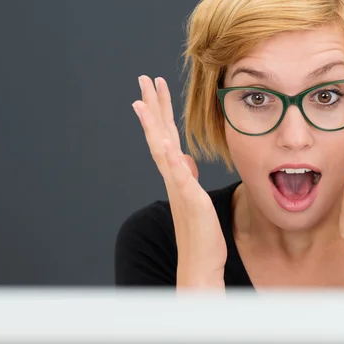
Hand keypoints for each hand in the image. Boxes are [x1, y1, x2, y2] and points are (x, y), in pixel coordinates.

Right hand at [132, 75, 226, 288]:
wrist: (200, 264)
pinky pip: (176, 175)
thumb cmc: (201, 233)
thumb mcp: (195, 196)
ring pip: (160, 149)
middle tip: (144, 78)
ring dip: (152, 124)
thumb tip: (183, 158)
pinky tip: (163, 140)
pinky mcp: (188, 199)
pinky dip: (168, 157)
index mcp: (176, 173)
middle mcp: (172, 176)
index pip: (165, 134)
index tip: (155, 88)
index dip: (160, 110)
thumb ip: (186, 176)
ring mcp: (177, 187)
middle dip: (153, 105)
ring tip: (143, 100)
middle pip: (159, 133)